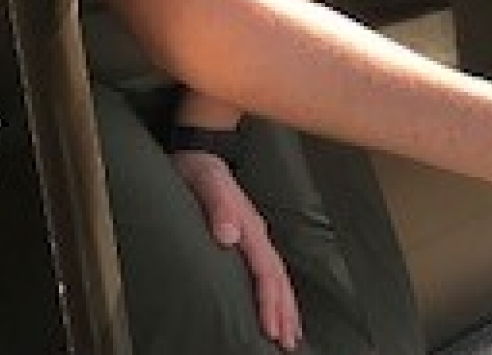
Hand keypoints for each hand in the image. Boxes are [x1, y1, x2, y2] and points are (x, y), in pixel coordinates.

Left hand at [171, 150, 302, 350]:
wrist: (201, 154)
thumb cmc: (200, 173)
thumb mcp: (206, 186)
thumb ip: (218, 208)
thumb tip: (229, 235)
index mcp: (250, 228)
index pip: (267, 272)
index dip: (270, 302)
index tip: (272, 328)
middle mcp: (257, 234)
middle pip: (279, 279)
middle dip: (285, 312)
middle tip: (288, 343)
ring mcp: (255, 236)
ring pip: (278, 277)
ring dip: (286, 306)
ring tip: (290, 332)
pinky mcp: (248, 237)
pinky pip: (269, 271)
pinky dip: (277, 292)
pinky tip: (276, 303)